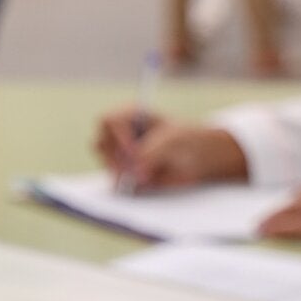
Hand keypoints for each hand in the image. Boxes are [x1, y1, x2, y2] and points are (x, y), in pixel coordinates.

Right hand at [93, 107, 247, 190]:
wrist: (199, 159)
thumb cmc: (187, 140)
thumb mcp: (172, 141)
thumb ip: (152, 152)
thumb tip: (135, 172)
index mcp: (130, 116)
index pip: (109, 121)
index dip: (118, 137)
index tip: (133, 152)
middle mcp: (120, 134)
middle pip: (101, 144)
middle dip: (116, 158)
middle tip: (134, 170)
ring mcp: (120, 155)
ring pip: (106, 163)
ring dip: (121, 171)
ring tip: (145, 175)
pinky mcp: (125, 173)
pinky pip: (115, 181)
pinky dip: (124, 184)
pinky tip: (141, 183)